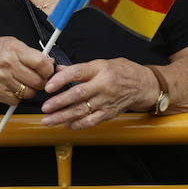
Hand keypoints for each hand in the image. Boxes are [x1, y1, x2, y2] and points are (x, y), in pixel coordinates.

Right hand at [0, 37, 53, 104]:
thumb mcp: (13, 44)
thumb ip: (32, 54)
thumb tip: (51, 63)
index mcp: (14, 50)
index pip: (41, 64)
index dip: (48, 70)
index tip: (47, 72)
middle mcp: (7, 64)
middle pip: (37, 82)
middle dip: (40, 82)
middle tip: (35, 78)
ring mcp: (1, 79)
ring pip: (28, 93)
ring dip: (29, 90)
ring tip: (22, 82)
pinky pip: (16, 100)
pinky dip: (17, 96)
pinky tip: (12, 87)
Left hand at [40, 58, 154, 128]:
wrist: (142, 85)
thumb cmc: (120, 72)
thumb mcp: (99, 63)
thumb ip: (78, 68)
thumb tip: (57, 69)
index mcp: (99, 70)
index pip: (77, 73)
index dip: (61, 80)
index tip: (48, 86)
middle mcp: (103, 86)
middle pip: (78, 95)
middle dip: (59, 102)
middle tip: (45, 107)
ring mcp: (106, 101)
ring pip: (82, 111)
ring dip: (63, 117)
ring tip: (48, 120)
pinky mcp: (109, 113)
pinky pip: (91, 121)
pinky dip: (78, 124)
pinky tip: (66, 125)